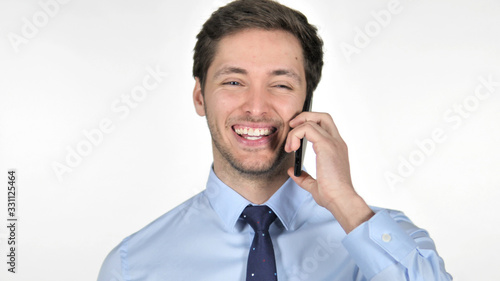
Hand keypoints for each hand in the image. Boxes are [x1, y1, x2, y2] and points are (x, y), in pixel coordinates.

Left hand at [285, 112, 373, 232]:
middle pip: (322, 116)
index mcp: (336, 149)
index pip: (324, 126)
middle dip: (303, 117)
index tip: (295, 138)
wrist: (340, 200)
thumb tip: (293, 171)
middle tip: (291, 128)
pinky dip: (296, 134)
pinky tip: (292, 148)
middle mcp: (336, 142)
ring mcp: (333, 142)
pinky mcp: (326, 145)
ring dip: (295, 130)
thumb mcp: (314, 185)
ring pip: (312, 120)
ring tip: (289, 146)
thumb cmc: (332, 195)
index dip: (308, 125)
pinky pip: (307, 128)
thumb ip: (304, 177)